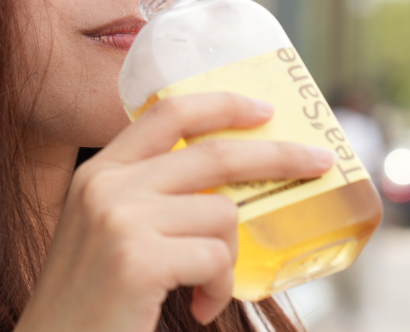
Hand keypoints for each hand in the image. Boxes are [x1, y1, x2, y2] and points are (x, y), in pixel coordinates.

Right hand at [14, 92, 337, 331]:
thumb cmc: (91, 302)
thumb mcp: (105, 231)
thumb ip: (148, 197)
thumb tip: (227, 187)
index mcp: (99, 171)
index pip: (168, 112)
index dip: (223, 104)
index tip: (264, 109)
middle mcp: (107, 185)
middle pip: (214, 152)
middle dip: (278, 156)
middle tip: (318, 163)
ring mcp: (121, 219)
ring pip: (222, 214)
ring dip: (228, 258)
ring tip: (206, 288)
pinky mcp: (138, 259)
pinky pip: (216, 258)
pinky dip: (220, 288)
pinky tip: (196, 306)